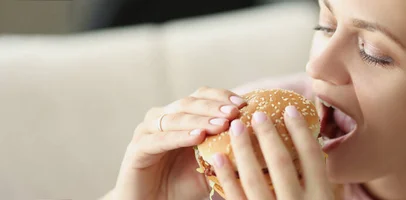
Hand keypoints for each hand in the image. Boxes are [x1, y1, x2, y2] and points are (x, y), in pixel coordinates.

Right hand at [112, 87, 245, 199]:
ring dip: (200, 119)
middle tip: (235, 113)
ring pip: (176, 117)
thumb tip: (262, 144)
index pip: (202, 95)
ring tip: (222, 124)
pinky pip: (160, 139)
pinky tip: (198, 137)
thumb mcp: (212, 166)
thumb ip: (229, 152)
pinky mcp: (137, 147)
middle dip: (214, 106)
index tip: (244, 104)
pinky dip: (180, 136)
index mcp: (181, 115)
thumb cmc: (183, 185)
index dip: (222, 96)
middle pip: (189, 102)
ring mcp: (147, 130)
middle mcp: (163, 117)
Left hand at [213, 106, 333, 199]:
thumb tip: (317, 147)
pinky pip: (235, 199)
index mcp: (322, 198)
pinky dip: (226, 177)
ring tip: (235, 128)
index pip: (311, 156)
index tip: (290, 108)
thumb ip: (325, 182)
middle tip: (257, 113)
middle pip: (281, 163)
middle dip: (268, 135)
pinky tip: (217, 157)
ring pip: (254, 178)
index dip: (300, 131)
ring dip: (243, 149)